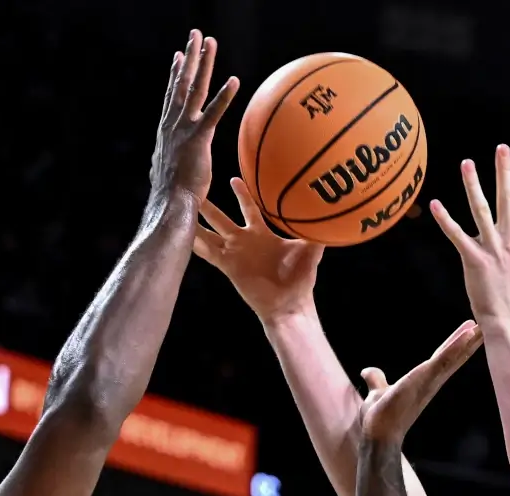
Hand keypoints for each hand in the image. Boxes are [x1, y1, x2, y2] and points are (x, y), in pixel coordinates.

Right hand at [149, 30, 238, 204]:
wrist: (170, 207)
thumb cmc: (171, 199)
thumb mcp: (166, 175)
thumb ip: (167, 163)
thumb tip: (160, 166)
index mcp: (168, 131)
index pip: (173, 97)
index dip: (176, 76)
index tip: (179, 57)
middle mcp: (173, 125)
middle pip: (182, 84)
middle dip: (189, 57)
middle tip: (195, 35)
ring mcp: (184, 130)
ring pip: (195, 89)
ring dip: (203, 64)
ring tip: (210, 42)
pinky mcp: (198, 139)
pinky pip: (214, 113)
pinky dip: (224, 96)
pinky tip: (234, 80)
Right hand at [193, 180, 325, 321]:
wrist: (289, 305)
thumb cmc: (300, 279)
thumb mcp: (310, 250)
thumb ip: (315, 231)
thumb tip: (330, 211)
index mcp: (262, 234)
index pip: (249, 207)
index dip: (242, 193)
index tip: (233, 177)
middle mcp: (244, 241)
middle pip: (221, 218)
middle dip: (208, 204)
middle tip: (195, 188)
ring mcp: (234, 253)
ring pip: (209, 233)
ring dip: (195, 221)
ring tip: (179, 206)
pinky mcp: (228, 266)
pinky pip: (208, 253)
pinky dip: (194, 244)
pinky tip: (181, 233)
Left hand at [357, 321, 484, 448]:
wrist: (377, 432)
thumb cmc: (379, 417)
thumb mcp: (377, 391)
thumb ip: (376, 380)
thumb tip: (366, 372)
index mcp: (423, 380)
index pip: (443, 357)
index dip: (456, 343)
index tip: (470, 329)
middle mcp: (432, 380)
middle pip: (454, 356)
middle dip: (471, 340)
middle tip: (487, 325)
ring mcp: (430, 379)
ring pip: (454, 356)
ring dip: (470, 340)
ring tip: (484, 326)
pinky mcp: (425, 378)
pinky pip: (444, 359)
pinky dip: (457, 346)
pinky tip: (469, 334)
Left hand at [429, 145, 509, 330]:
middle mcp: (509, 240)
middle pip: (508, 199)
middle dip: (505, 172)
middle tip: (502, 148)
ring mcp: (491, 249)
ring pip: (481, 210)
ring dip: (473, 185)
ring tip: (466, 162)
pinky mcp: (474, 260)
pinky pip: (457, 236)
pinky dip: (445, 220)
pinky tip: (435, 204)